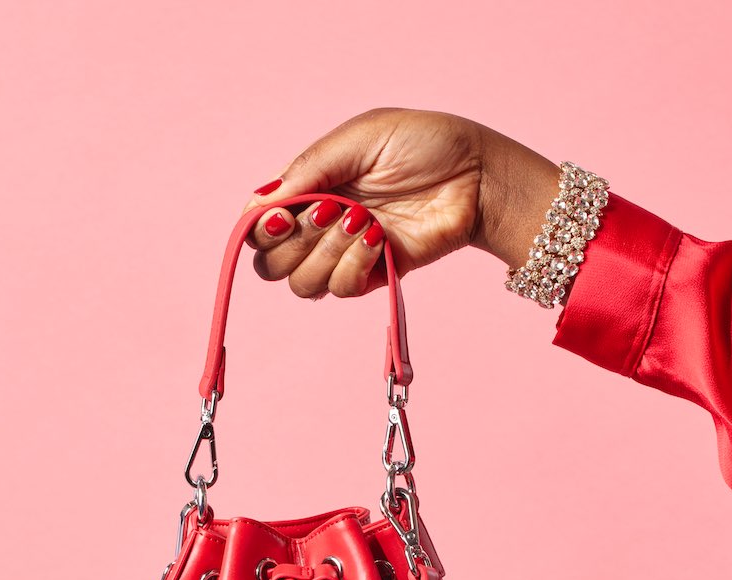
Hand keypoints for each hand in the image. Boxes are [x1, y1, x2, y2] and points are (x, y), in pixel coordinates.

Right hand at [240, 107, 560, 299]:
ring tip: (363, 221)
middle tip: (332, 211)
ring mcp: (341, 255)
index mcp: (307, 189)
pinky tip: (379, 239)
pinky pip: (339, 290)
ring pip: (302, 283)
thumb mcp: (357, 139)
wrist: (473, 175)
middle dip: (296, 241)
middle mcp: (316, 226)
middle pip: (271, 264)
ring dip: (328, 252)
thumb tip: (258, 203)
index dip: (262, 229)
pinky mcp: (369, 277)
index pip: (258, 227)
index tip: (283, 215)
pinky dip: (355, 265)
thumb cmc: (421, 144)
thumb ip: (307, 168)